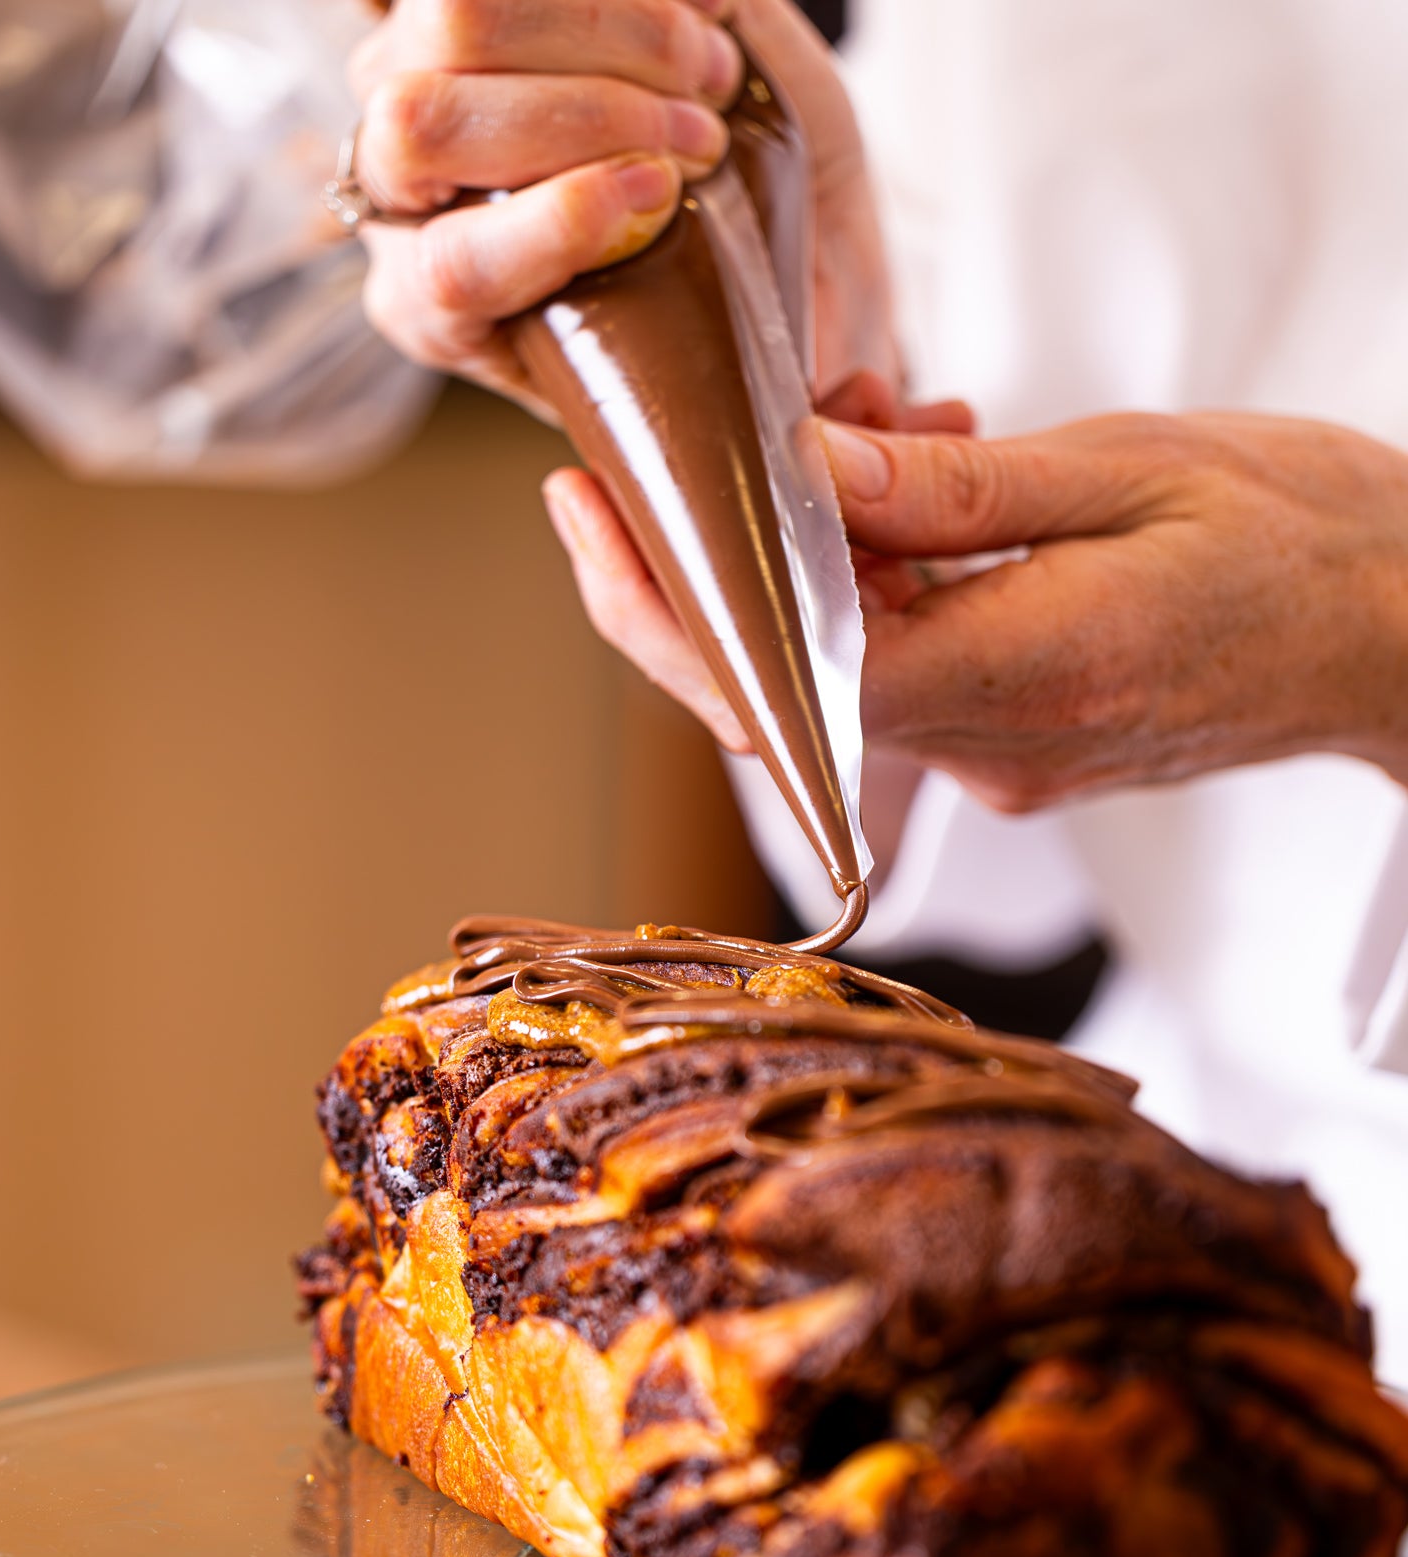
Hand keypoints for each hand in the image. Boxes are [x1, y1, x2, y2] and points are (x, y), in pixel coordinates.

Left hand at [347, 0, 896, 411]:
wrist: (698, 151)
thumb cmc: (700, 266)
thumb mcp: (730, 350)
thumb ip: (749, 393)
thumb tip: (807, 419)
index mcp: (440, 313)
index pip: (454, 266)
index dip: (556, 223)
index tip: (659, 194)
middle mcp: (396, 203)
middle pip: (424, 123)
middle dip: (589, 113)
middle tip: (705, 135)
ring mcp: (401, 84)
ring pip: (452, 25)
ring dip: (607, 34)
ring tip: (706, 73)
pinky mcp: (445, 12)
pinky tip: (685, 27)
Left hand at [548, 408, 1407, 803]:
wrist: (1398, 632)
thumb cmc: (1298, 539)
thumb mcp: (1123, 470)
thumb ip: (949, 493)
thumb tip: (799, 480)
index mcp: (1020, 680)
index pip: (778, 680)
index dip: (663, 610)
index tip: (595, 515)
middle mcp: (996, 748)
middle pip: (783, 685)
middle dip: (709, 568)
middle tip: (679, 452)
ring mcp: (1005, 761)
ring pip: (841, 669)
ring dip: (818, 557)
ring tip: (883, 428)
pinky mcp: (1019, 747)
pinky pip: (906, 669)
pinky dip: (883, 584)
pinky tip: (935, 489)